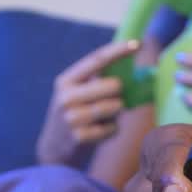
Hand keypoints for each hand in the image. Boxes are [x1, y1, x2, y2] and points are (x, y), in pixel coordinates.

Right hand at [36, 40, 139, 167]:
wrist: (54, 147)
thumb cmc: (76, 114)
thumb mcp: (77, 93)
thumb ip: (98, 81)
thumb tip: (137, 72)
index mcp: (66, 81)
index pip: (96, 60)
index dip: (118, 51)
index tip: (137, 44)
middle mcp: (65, 97)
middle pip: (113, 85)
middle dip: (120, 91)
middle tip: (111, 98)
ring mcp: (71, 118)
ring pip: (115, 106)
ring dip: (116, 112)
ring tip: (101, 118)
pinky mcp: (80, 137)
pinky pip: (113, 128)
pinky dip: (112, 130)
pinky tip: (98, 132)